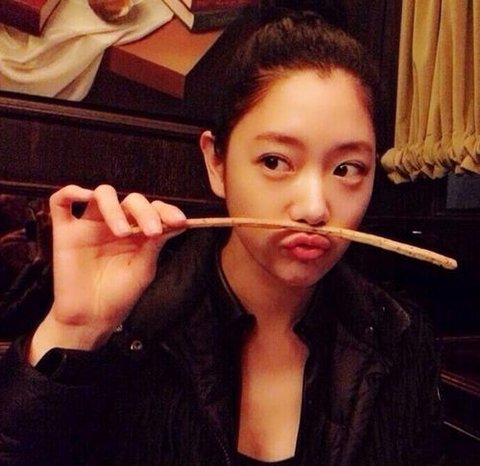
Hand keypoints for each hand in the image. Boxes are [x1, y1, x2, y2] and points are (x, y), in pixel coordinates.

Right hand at [29, 185, 185, 362]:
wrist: (91, 319)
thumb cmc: (120, 296)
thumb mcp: (143, 270)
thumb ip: (155, 245)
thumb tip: (179, 223)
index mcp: (138, 232)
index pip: (154, 209)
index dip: (167, 211)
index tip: (179, 221)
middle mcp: (116, 223)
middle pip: (131, 200)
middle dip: (145, 212)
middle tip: (152, 231)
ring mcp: (90, 226)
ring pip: (102, 194)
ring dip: (114, 207)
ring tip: (121, 233)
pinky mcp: (65, 232)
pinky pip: (60, 202)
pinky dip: (71, 192)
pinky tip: (85, 197)